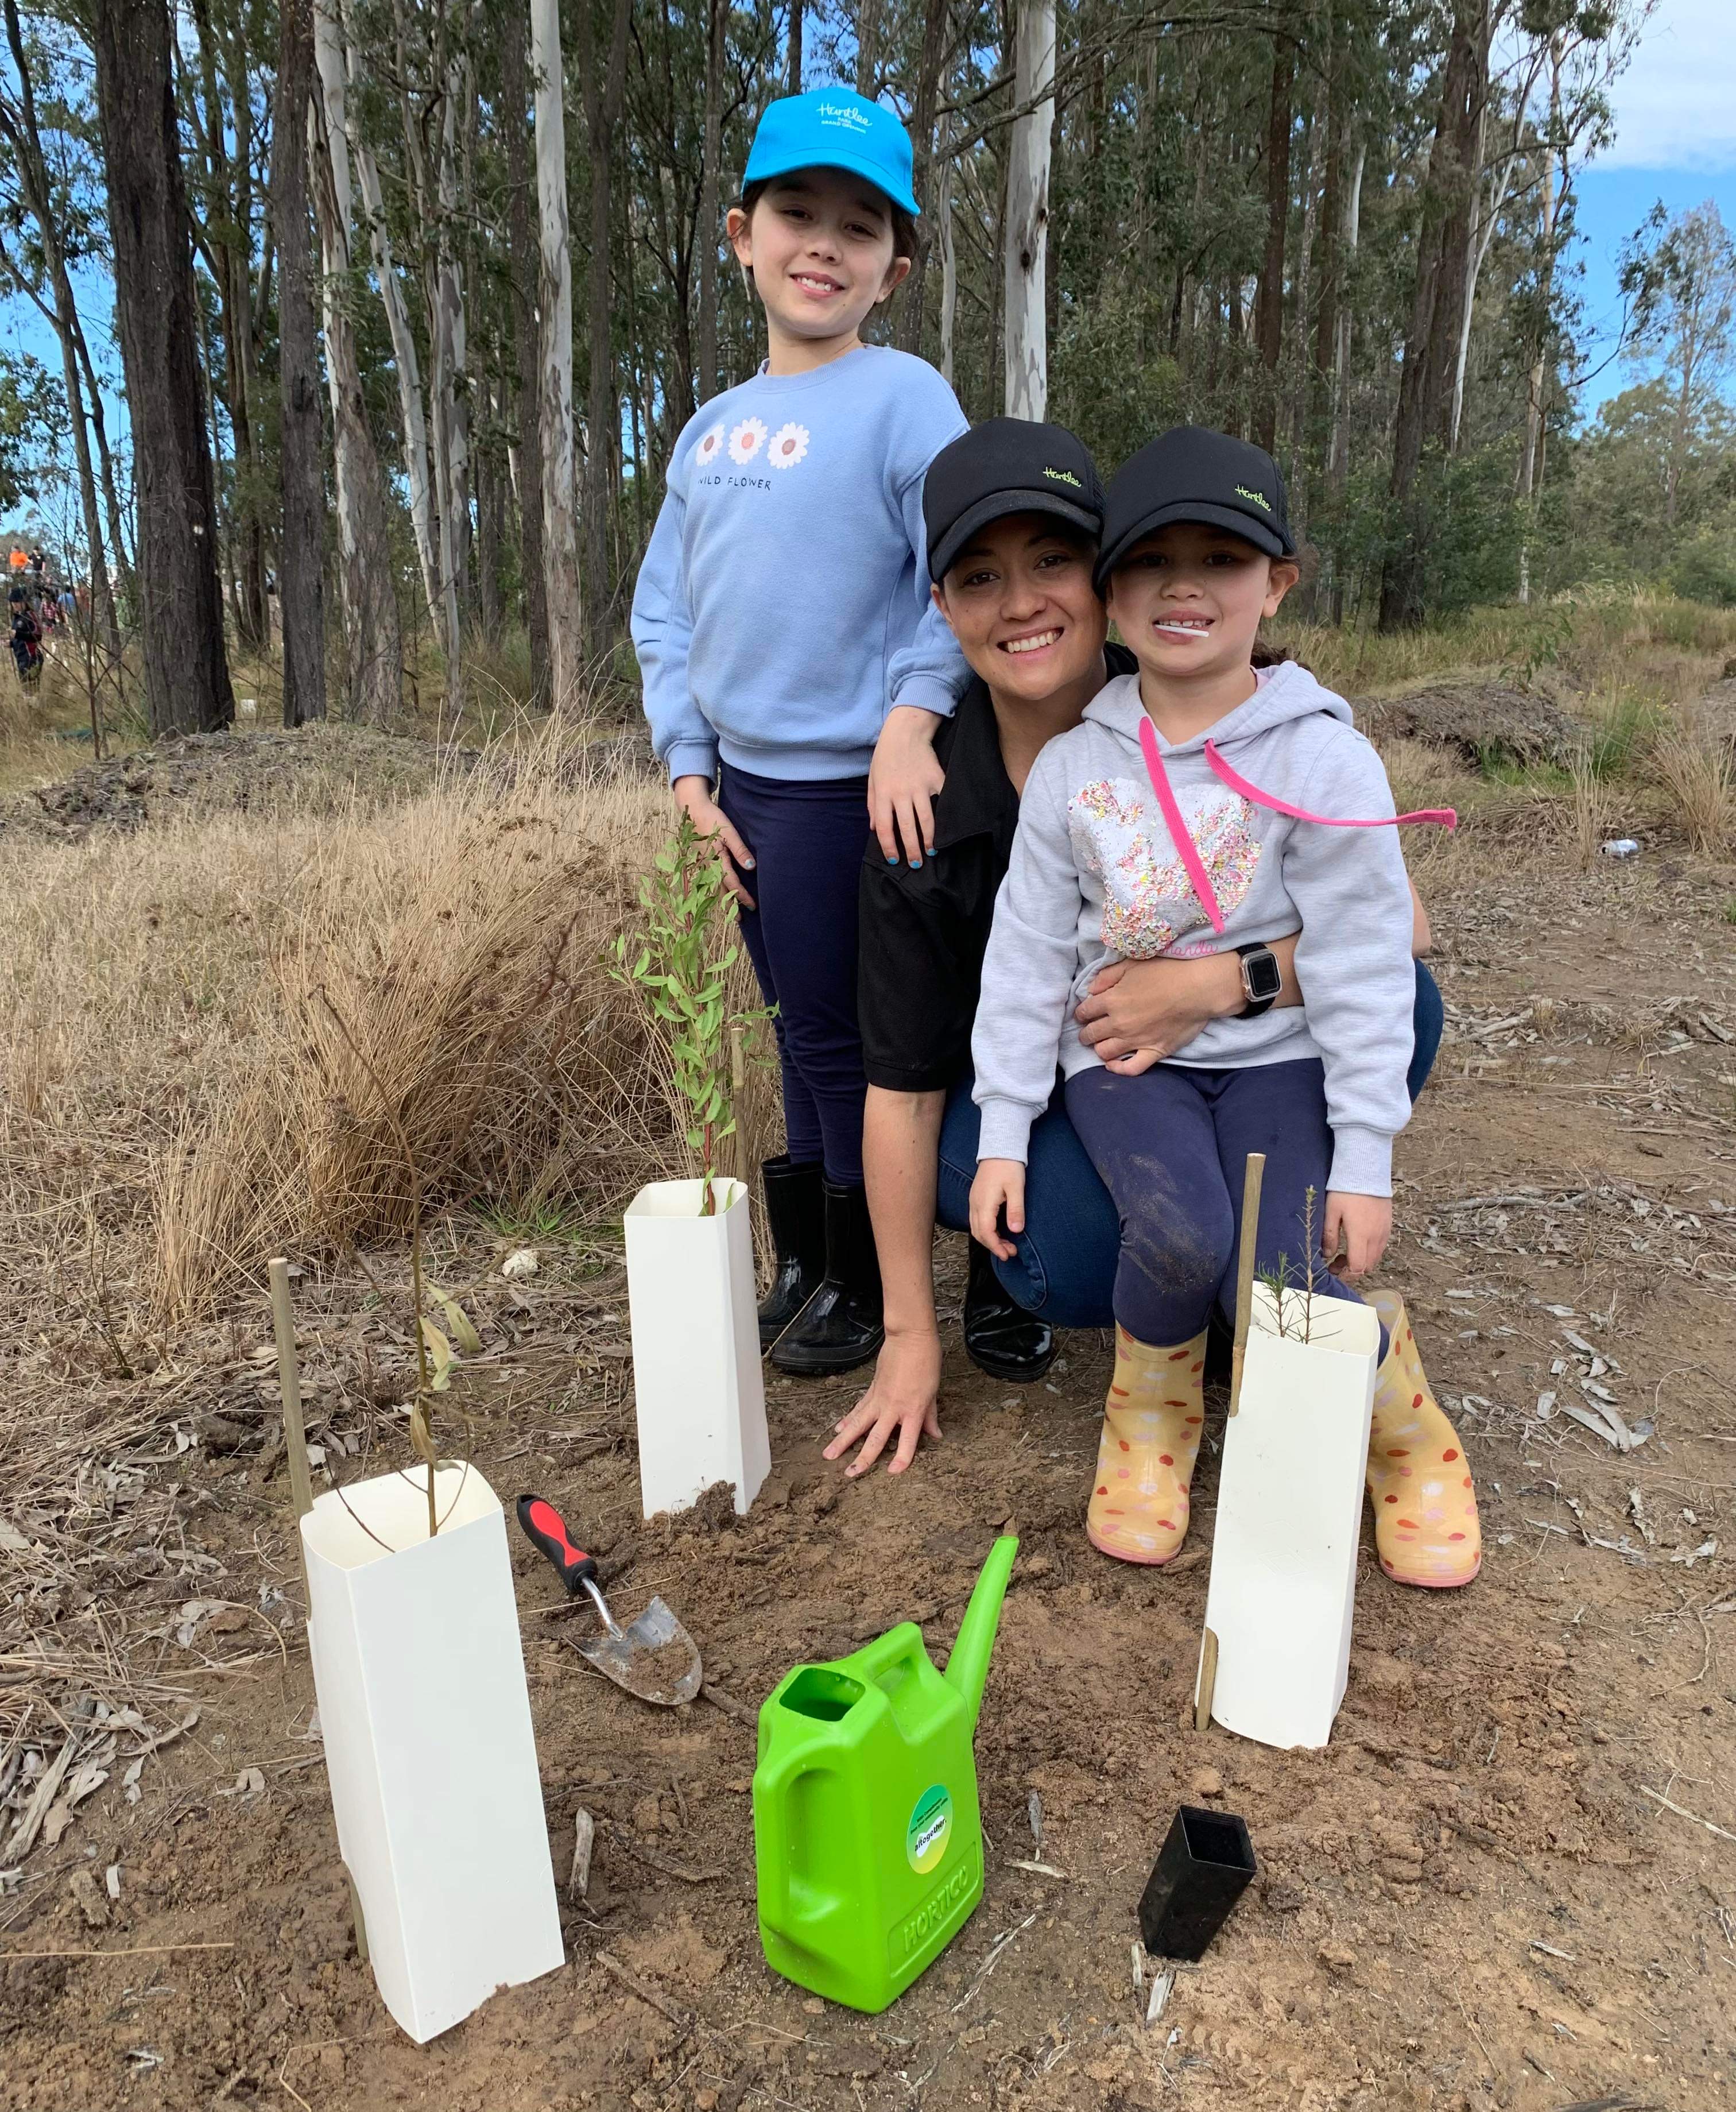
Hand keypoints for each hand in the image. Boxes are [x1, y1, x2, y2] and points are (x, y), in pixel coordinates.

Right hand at [673, 775, 755, 907]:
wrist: (693, 810)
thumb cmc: (713, 819)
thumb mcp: (730, 833)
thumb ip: (740, 850)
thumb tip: (751, 867)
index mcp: (716, 860)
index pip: (732, 883)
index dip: (742, 896)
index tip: (752, 906)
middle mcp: (708, 866)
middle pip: (720, 891)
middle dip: (729, 906)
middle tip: (738, 920)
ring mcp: (702, 864)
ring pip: (712, 887)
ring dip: (721, 900)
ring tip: (729, 912)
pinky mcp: (700, 860)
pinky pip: (708, 880)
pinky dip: (715, 890)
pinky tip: (718, 893)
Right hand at [823, 1326, 942, 1476]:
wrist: (910, 1338)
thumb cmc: (927, 1362)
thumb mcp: (933, 1393)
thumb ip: (931, 1417)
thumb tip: (936, 1436)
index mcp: (913, 1410)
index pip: (908, 1440)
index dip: (902, 1458)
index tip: (893, 1472)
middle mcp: (893, 1407)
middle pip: (876, 1437)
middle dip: (862, 1457)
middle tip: (849, 1473)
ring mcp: (879, 1398)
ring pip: (858, 1424)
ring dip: (842, 1440)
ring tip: (828, 1455)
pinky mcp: (871, 1389)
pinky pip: (857, 1408)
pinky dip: (847, 1420)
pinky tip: (837, 1429)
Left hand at [867, 705, 944, 866]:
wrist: (906, 731)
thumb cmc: (886, 756)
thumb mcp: (872, 779)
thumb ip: (872, 804)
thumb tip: (875, 829)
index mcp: (883, 794)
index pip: (885, 828)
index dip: (889, 847)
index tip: (894, 860)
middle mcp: (901, 792)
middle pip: (907, 828)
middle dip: (911, 850)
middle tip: (915, 864)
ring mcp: (920, 786)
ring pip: (926, 819)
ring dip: (929, 839)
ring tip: (931, 851)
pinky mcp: (936, 780)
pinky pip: (942, 802)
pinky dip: (945, 817)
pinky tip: (946, 829)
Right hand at [969, 1159, 1024, 1261]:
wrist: (999, 1148)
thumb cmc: (1008, 1166)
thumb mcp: (1016, 1188)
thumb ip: (1015, 1210)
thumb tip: (1015, 1231)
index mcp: (984, 1203)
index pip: (986, 1233)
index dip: (996, 1246)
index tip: (1007, 1255)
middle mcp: (975, 1204)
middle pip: (978, 1233)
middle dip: (993, 1245)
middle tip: (1010, 1251)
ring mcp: (973, 1200)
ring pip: (976, 1227)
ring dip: (989, 1238)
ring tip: (1006, 1243)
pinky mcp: (976, 1197)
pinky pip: (976, 1219)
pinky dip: (986, 1229)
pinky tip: (998, 1230)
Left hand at [1075, 954, 1242, 1064]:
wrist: (1197, 988)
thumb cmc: (1166, 972)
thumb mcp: (1132, 964)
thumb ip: (1107, 976)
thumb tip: (1090, 990)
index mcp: (1111, 1000)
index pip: (1085, 1012)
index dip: (1081, 1013)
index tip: (1084, 1014)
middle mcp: (1118, 1023)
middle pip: (1091, 1034)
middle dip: (1086, 1032)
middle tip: (1089, 1030)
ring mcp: (1135, 1040)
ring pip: (1105, 1052)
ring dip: (1099, 1048)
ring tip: (1102, 1044)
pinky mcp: (1153, 1052)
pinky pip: (1131, 1068)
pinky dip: (1118, 1069)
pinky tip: (1113, 1065)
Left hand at [1323, 1192, 1391, 1280]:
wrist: (1366, 1172)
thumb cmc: (1345, 1191)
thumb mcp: (1331, 1212)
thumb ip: (1329, 1235)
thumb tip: (1327, 1255)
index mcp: (1360, 1236)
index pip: (1358, 1267)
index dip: (1346, 1275)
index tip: (1334, 1272)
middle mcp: (1376, 1237)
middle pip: (1368, 1266)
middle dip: (1352, 1270)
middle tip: (1336, 1262)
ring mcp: (1385, 1231)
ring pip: (1376, 1257)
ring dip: (1362, 1261)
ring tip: (1346, 1251)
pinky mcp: (1389, 1225)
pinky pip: (1381, 1246)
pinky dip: (1370, 1251)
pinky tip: (1359, 1241)